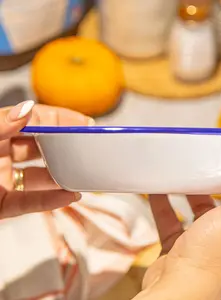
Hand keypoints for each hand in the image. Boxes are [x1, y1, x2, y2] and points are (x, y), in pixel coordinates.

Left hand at [0, 100, 93, 218]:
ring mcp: (3, 180)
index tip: (86, 123)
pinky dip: (50, 201)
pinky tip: (69, 196)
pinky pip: (30, 203)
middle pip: (43, 148)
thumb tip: (28, 108)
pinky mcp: (2, 205)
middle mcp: (3, 154)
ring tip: (84, 175)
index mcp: (0, 132)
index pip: (37, 120)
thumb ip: (1, 123)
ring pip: (41, 178)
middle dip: (67, 148)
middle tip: (89, 149)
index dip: (62, 119)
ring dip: (63, 177)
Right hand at [136, 138, 220, 299]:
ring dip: (193, 185)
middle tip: (220, 148)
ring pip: (202, 201)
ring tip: (185, 166)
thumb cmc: (210, 256)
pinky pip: (173, 213)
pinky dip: (165, 200)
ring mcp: (206, 233)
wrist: (176, 288)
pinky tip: (156, 187)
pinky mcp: (182, 238)